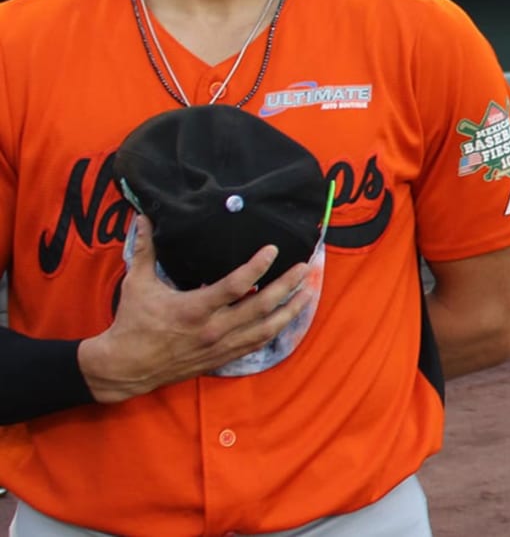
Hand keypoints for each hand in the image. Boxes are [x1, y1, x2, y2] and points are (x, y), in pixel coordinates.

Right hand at [79, 219, 317, 403]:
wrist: (125, 367)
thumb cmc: (132, 323)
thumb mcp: (137, 284)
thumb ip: (145, 251)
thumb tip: (142, 218)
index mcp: (194, 309)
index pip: (236, 285)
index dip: (258, 266)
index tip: (273, 250)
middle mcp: (213, 329)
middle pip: (262, 307)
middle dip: (287, 286)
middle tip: (305, 268)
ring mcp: (220, 346)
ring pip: (266, 329)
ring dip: (290, 310)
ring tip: (308, 292)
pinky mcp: (222, 358)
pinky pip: (256, 344)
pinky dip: (275, 330)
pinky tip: (287, 319)